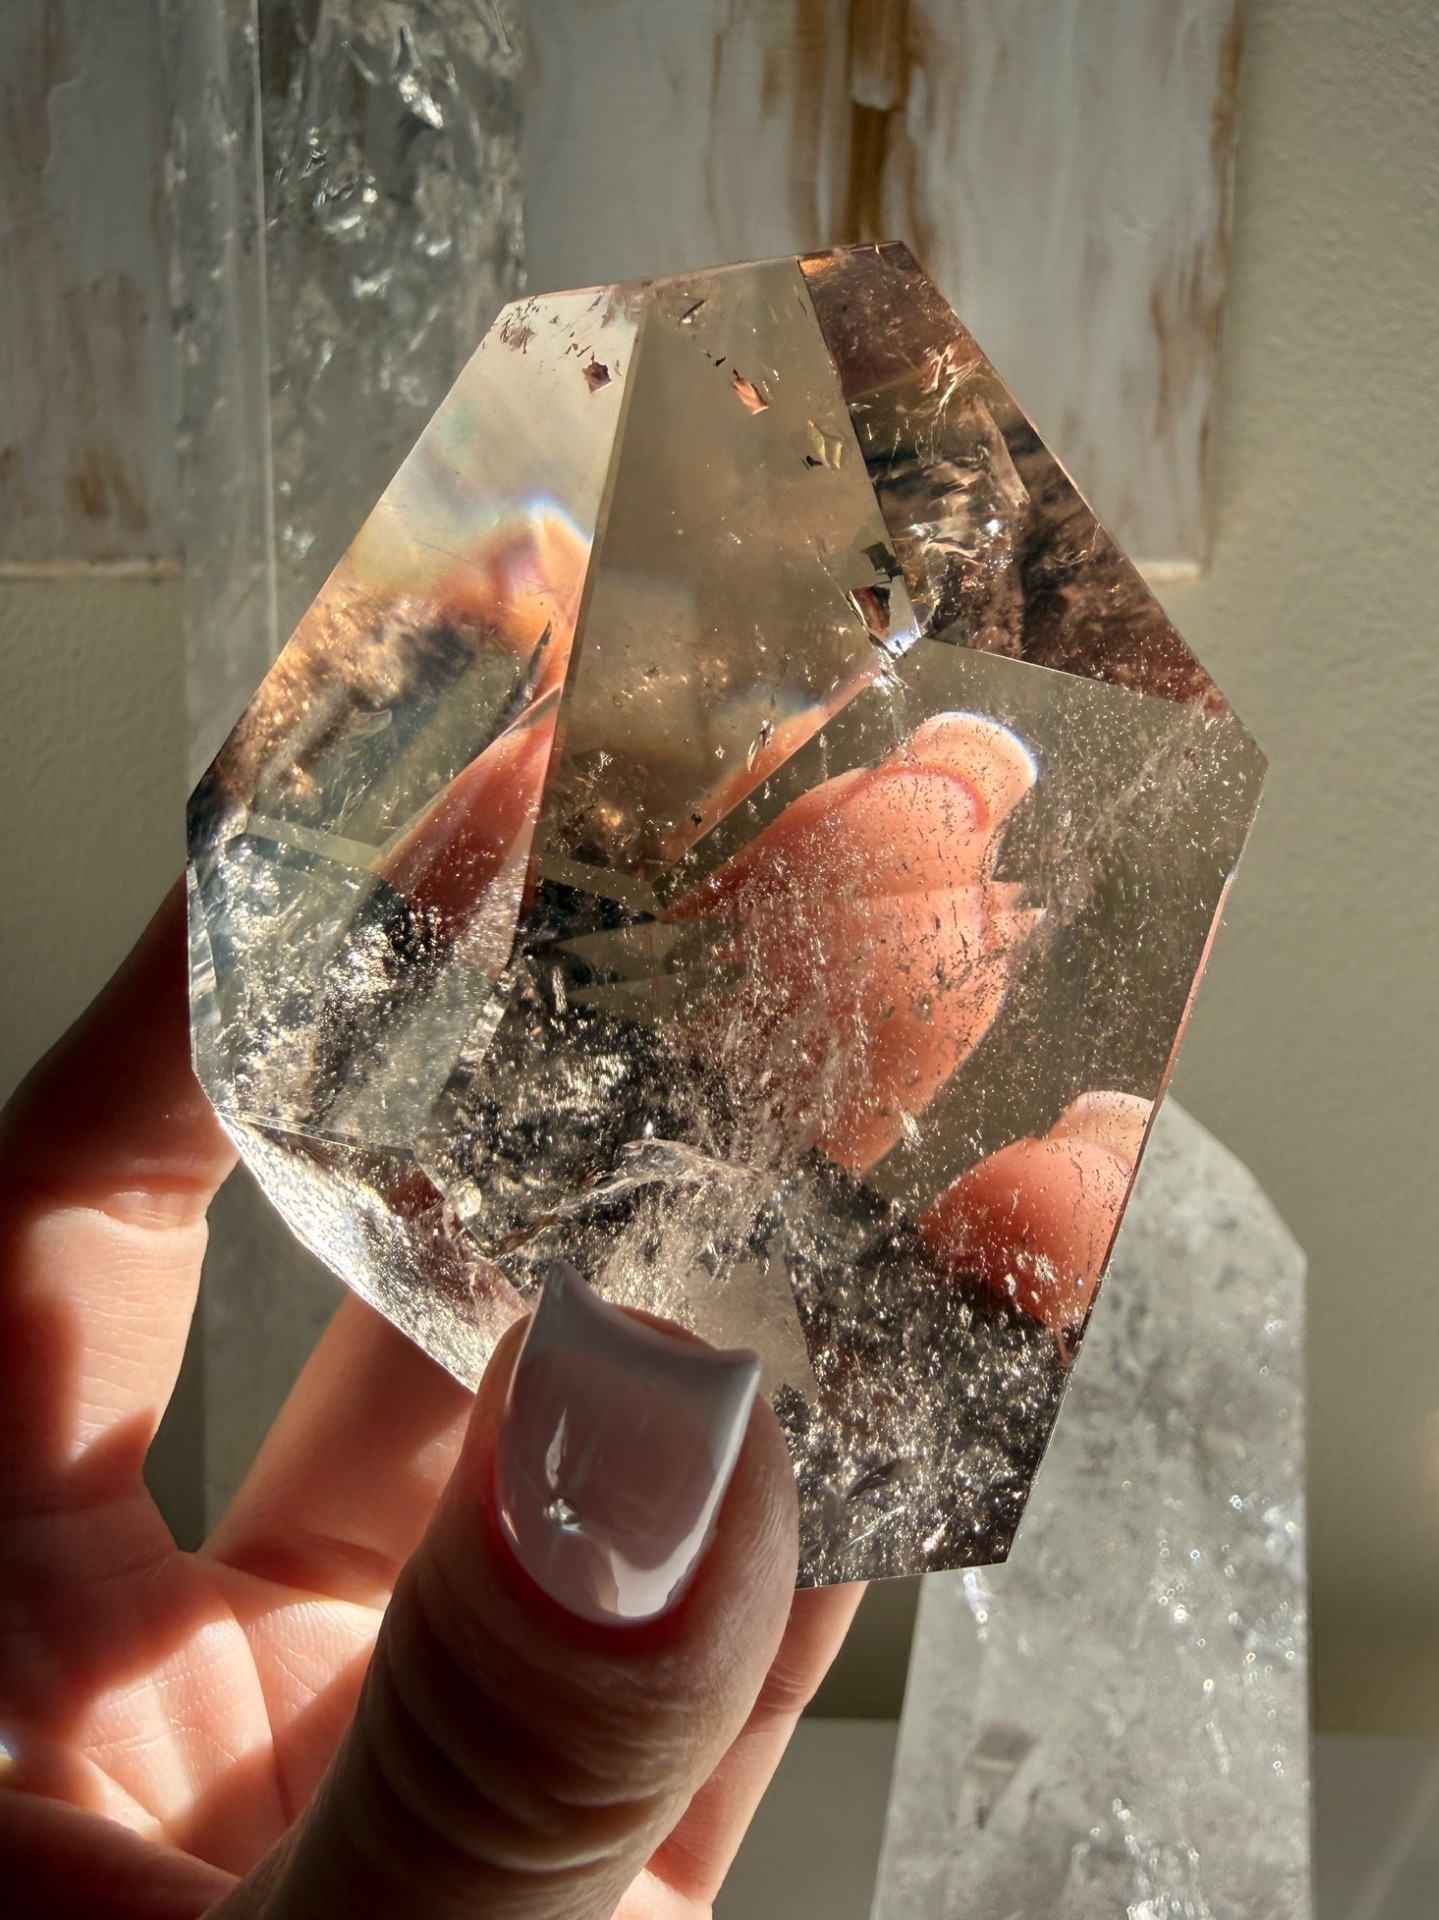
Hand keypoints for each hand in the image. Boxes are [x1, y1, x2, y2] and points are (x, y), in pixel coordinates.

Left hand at [0, 888, 860, 1917]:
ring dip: (793, 1214)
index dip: (221, 1003)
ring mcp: (445, 1742)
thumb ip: (471, 1752)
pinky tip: (1000, 1266)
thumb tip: (651, 1425)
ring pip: (617, 1421)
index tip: (406, 806)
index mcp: (14, 1675)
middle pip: (406, 1283)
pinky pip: (757, 1608)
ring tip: (938, 1007)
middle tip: (762, 860)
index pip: (72, 1235)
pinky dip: (885, 1454)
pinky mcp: (626, 1834)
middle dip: (607, 1054)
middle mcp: (218, 1672)